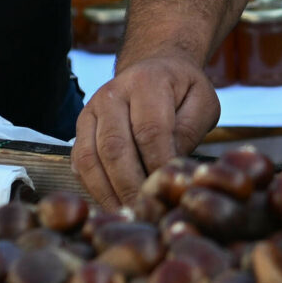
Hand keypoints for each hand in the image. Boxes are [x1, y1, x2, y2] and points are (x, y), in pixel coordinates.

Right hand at [73, 54, 219, 207]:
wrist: (155, 68)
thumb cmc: (183, 91)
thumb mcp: (202, 103)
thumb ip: (189, 133)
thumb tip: (170, 171)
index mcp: (147, 81)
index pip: (150, 131)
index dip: (157, 166)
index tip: (167, 193)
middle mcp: (112, 93)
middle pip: (115, 148)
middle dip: (130, 187)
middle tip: (146, 212)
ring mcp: (91, 110)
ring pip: (90, 158)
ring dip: (108, 192)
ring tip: (128, 214)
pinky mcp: (80, 127)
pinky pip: (79, 163)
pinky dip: (93, 187)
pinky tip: (112, 204)